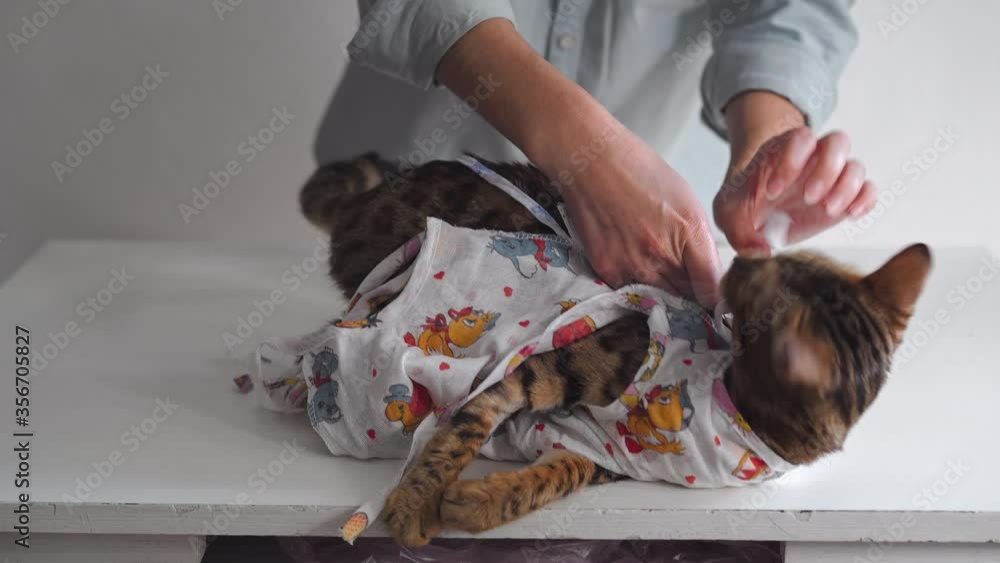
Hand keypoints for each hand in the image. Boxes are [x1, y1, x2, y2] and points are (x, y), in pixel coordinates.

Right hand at [556, 124, 723, 306]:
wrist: (592, 163)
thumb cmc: (640, 173)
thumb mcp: (686, 200)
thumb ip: (699, 241)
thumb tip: (707, 273)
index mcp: (691, 233)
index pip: (711, 289)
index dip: (714, 296)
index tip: (711, 295)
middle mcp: (663, 255)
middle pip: (686, 298)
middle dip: (689, 292)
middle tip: (683, 279)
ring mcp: (634, 266)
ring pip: (659, 298)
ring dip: (663, 290)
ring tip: (654, 265)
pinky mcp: (609, 270)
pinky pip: (631, 291)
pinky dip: (636, 283)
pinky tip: (631, 259)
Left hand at [713, 93, 876, 255]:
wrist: (757, 212)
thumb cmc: (743, 205)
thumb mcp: (728, 215)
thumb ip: (738, 232)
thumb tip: (762, 251)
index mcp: (783, 150)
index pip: (799, 138)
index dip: (791, 160)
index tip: (771, 191)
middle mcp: (813, 158)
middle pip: (837, 143)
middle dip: (826, 169)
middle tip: (808, 197)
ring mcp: (832, 177)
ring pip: (855, 166)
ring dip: (846, 187)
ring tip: (826, 210)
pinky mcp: (845, 198)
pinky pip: (869, 190)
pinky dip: (866, 200)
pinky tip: (851, 215)